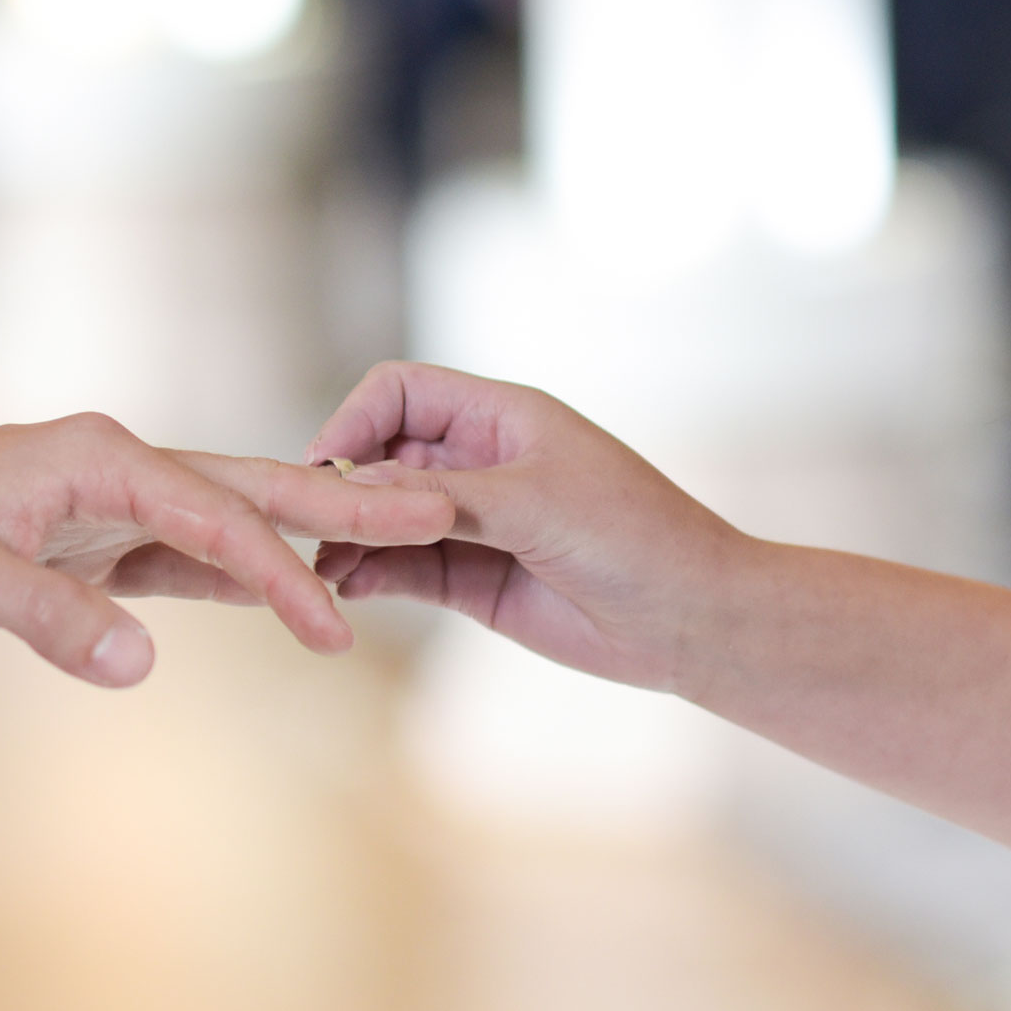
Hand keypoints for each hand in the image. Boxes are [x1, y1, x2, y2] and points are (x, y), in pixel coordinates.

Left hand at [0, 413, 456, 686]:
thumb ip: (49, 615)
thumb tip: (141, 665)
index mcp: (98, 456)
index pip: (213, 511)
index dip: (277, 568)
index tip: (332, 625)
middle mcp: (120, 464)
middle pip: (251, 484)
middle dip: (343, 503)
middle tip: (440, 505)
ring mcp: (118, 499)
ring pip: (234, 515)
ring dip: (311, 535)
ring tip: (404, 536)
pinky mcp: (107, 539)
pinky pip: (197, 552)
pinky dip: (252, 568)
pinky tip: (301, 586)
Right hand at [307, 362, 744, 691]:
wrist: (692, 619)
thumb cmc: (634, 537)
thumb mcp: (534, 503)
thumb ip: (443, 494)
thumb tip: (357, 485)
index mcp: (500, 416)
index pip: (400, 392)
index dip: (355, 421)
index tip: (328, 468)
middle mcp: (479, 463)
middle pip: (382, 455)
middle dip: (345, 486)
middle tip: (318, 526)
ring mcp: (473, 523)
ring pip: (386, 518)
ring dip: (352, 536)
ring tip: (329, 567)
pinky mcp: (472, 579)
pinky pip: (404, 569)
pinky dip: (372, 575)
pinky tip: (353, 589)